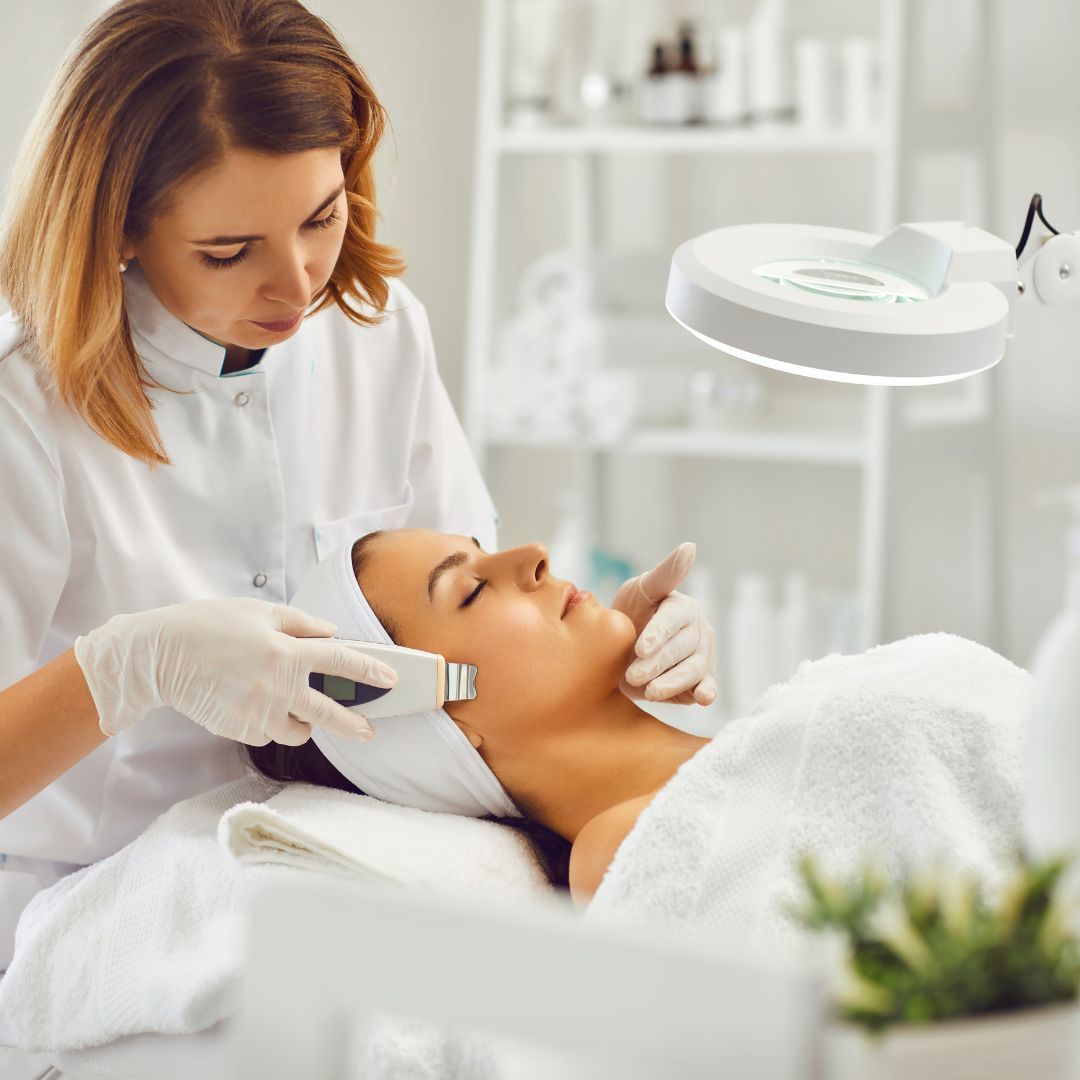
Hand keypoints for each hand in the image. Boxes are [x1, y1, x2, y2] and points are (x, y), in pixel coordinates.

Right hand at [74, 598, 396, 745]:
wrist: (160, 656)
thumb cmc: (208, 625)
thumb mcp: (259, 611)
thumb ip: (301, 623)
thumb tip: (331, 633)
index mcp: (287, 652)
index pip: (342, 663)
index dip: (371, 670)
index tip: (390, 678)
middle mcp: (279, 686)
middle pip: (330, 712)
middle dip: (354, 725)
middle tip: (369, 732)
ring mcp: (259, 712)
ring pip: (299, 730)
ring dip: (305, 723)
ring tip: (296, 710)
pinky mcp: (240, 729)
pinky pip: (268, 734)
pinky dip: (271, 725)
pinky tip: (258, 707)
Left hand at [611, 543, 717, 705]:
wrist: (621, 653)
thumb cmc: (631, 614)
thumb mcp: (640, 591)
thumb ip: (665, 573)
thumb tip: (691, 546)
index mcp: (683, 607)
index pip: (672, 620)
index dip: (657, 634)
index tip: (640, 648)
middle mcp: (698, 631)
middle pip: (680, 648)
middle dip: (656, 663)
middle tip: (632, 676)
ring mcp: (702, 657)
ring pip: (692, 670)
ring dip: (671, 682)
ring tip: (649, 692)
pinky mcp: (701, 680)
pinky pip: (707, 687)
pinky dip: (706, 693)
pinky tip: (701, 698)